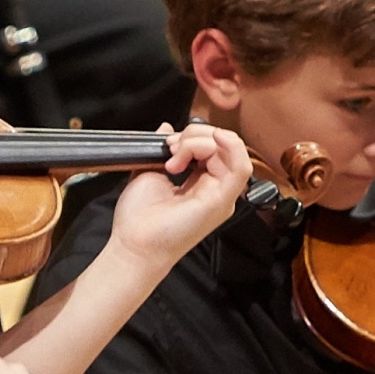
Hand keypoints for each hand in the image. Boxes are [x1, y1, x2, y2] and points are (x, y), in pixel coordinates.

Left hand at [107, 122, 252, 273]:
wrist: (134, 244)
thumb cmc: (139, 219)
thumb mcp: (150, 172)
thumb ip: (161, 149)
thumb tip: (166, 128)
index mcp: (202, 183)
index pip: (214, 147)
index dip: (192, 136)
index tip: (166, 143)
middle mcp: (216, 189)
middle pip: (223, 145)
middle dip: (195, 135)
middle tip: (170, 147)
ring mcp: (221, 196)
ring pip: (230, 150)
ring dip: (201, 141)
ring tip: (176, 154)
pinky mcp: (221, 201)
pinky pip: (240, 167)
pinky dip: (229, 146)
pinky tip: (206, 142)